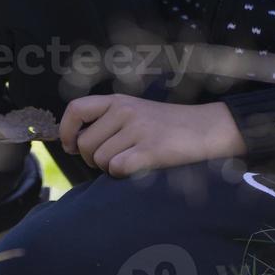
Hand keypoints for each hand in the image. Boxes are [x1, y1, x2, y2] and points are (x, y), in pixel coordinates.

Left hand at [59, 95, 245, 177]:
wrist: (208, 129)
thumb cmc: (167, 127)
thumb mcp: (135, 112)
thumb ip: (108, 121)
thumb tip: (75, 144)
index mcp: (118, 100)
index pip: (75, 109)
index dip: (66, 131)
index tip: (70, 147)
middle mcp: (125, 111)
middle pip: (86, 144)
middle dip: (92, 160)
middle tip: (111, 161)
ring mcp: (139, 129)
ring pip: (101, 160)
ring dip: (111, 168)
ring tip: (131, 161)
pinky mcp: (152, 149)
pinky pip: (118, 168)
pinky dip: (124, 174)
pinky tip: (139, 168)